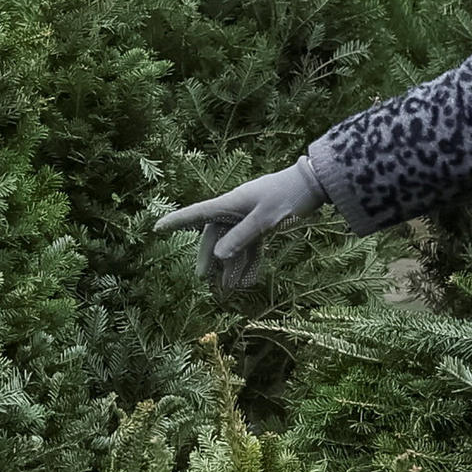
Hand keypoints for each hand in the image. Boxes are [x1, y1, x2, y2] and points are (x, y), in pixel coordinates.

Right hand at [157, 159, 327, 290]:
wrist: (314, 183)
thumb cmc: (288, 197)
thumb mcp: (264, 220)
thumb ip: (241, 237)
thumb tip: (217, 255)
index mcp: (230, 203)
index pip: (197, 213)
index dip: (177, 221)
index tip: (157, 228)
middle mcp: (236, 208)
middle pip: (214, 234)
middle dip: (208, 256)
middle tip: (202, 277)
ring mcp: (249, 214)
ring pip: (233, 241)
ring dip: (230, 263)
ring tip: (228, 287)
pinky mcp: (263, 221)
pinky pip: (250, 243)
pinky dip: (248, 260)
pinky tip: (248, 278)